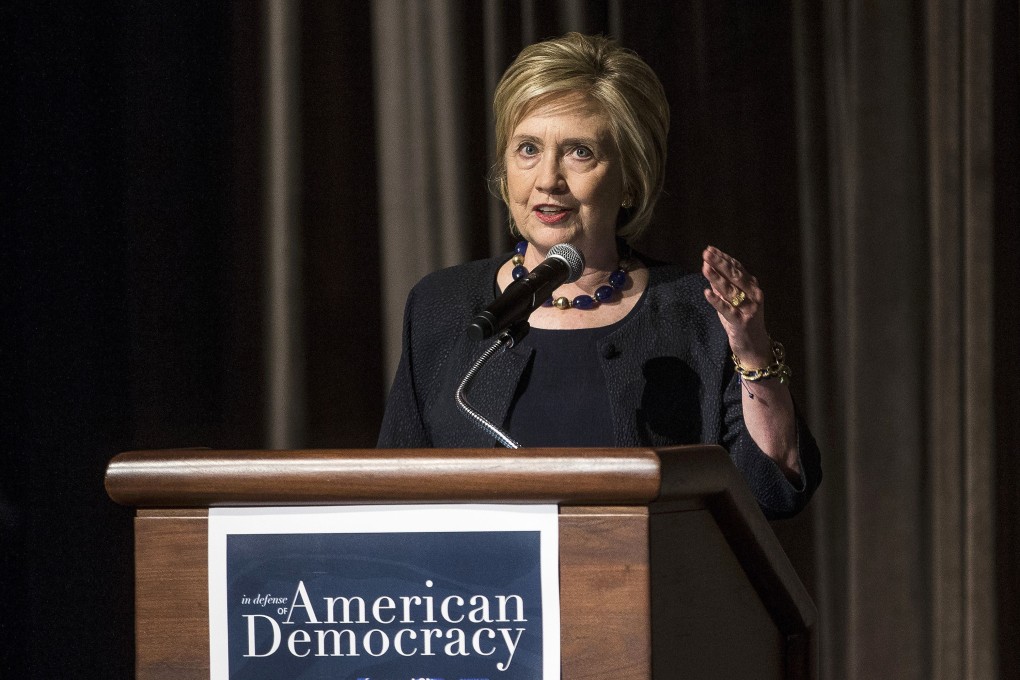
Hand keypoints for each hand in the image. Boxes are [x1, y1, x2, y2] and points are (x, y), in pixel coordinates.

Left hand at [701, 245, 772, 365]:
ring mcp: (748, 308)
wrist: (755, 347)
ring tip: (705, 267)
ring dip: (717, 278)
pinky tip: (707, 293)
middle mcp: (753, 295)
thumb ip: (723, 287)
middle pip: (735, 275)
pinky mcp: (741, 322)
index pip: (737, 268)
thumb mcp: (732, 301)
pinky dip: (717, 301)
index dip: (723, 258)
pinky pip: (727, 310)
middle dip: (720, 263)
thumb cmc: (742, 322)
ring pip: (731, 290)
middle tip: (706, 252)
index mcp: (752, 287)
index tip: (710, 249)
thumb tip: (709, 270)